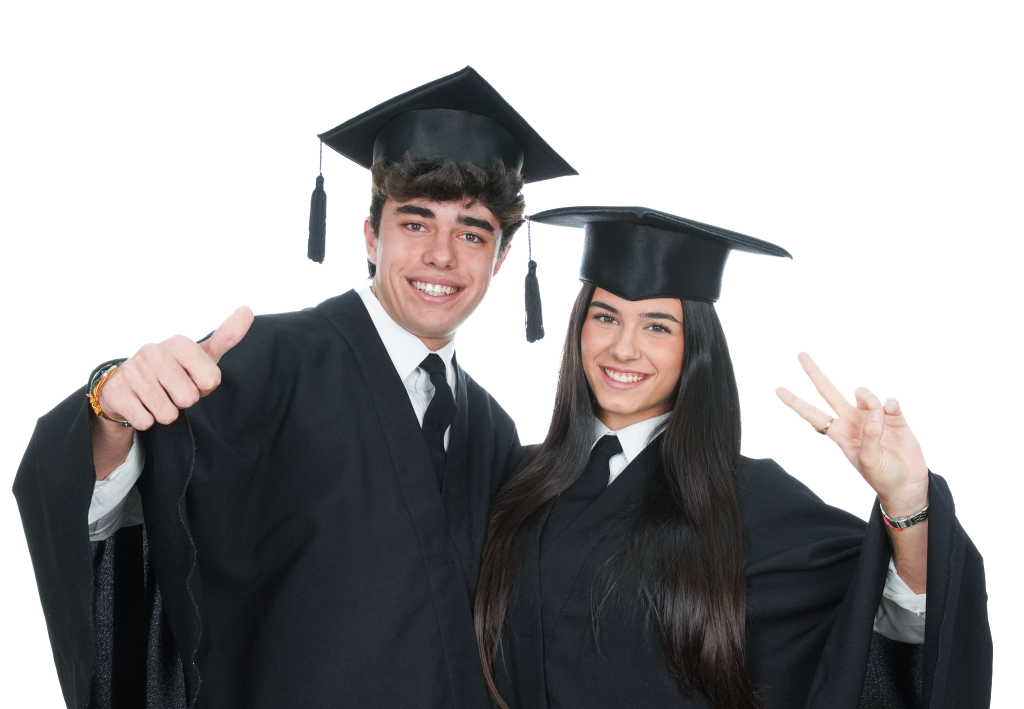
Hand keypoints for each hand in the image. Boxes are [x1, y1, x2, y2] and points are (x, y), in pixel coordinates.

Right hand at [97, 305, 254, 430]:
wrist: (128, 383)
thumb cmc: (175, 369)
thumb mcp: (203, 354)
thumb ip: (227, 336)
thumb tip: (247, 310)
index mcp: (179, 342)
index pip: (211, 381)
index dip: (204, 388)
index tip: (192, 378)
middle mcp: (152, 351)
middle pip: (189, 398)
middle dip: (184, 401)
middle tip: (172, 389)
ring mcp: (132, 370)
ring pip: (168, 413)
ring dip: (166, 412)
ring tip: (157, 397)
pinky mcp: (116, 392)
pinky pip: (146, 422)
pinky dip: (147, 420)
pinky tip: (141, 404)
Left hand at [774, 351, 928, 516]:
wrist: (907, 483)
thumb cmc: (882, 476)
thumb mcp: (869, 460)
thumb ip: (869, 436)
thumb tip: (874, 412)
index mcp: (839, 433)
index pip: (812, 414)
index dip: (795, 403)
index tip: (777, 390)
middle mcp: (851, 420)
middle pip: (829, 392)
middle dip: (815, 373)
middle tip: (801, 355)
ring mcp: (871, 416)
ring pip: (862, 393)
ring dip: (867, 398)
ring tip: (878, 415)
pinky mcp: (893, 416)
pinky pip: (888, 401)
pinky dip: (889, 404)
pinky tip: (891, 412)